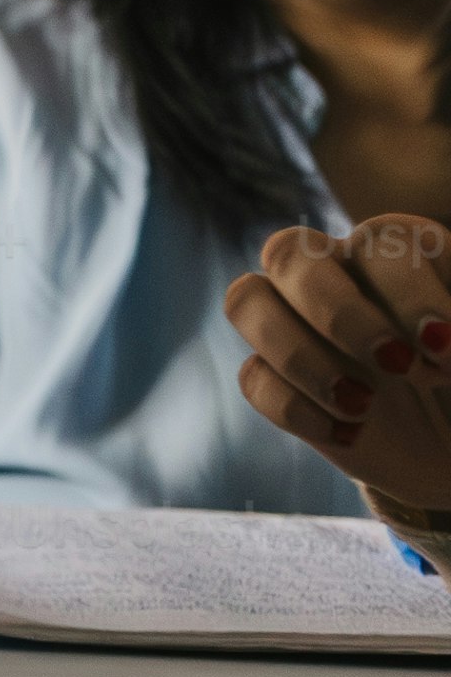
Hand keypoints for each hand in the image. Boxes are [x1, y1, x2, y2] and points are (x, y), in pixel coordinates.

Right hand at [234, 216, 450, 519]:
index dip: (408, 292)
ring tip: (362, 405)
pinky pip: (253, 378)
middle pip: (291, 252)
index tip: (442, 348)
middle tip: (395, 365)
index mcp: (397, 257)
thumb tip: (435, 341)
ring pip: (246, 300)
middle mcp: (337, 276)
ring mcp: (298, 324)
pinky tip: (350, 435)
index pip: (380, 241)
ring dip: (299, 355)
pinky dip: (297, 408)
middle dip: (340, 313)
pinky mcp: (277, 378)